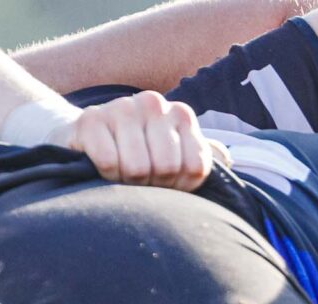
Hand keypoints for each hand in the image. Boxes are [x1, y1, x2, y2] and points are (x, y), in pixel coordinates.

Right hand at [54, 90, 224, 188]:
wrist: (89, 142)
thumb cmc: (140, 155)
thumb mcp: (177, 156)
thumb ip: (201, 157)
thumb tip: (228, 159)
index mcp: (181, 114)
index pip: (194, 167)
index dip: (180, 187)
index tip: (167, 183)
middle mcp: (154, 103)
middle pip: (166, 168)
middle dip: (153, 185)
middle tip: (141, 180)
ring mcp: (121, 107)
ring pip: (137, 167)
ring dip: (128, 182)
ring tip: (122, 174)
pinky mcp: (90, 119)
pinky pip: (108, 162)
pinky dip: (106, 175)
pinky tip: (102, 167)